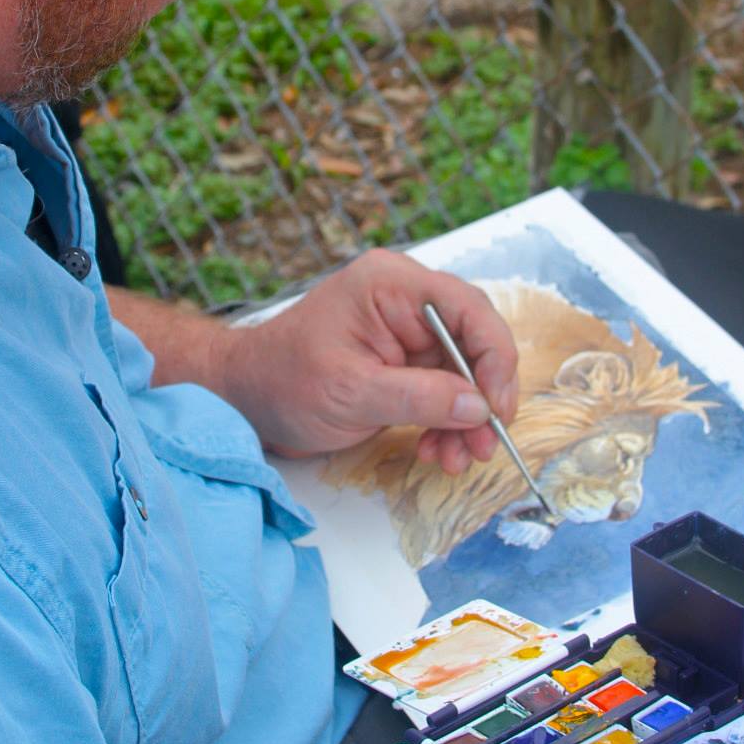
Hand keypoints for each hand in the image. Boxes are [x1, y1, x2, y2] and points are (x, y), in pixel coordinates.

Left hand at [214, 250, 518, 468]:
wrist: (246, 398)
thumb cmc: (282, 381)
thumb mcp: (350, 393)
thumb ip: (418, 398)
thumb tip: (478, 407)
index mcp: (391, 284)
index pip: (469, 309)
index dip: (494, 359)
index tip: (496, 408)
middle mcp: (405, 299)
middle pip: (473, 342)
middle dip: (482, 398)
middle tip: (484, 445)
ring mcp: (406, 330)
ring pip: (463, 373)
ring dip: (466, 419)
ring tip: (456, 459)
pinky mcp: (404, 361)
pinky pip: (444, 389)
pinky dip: (446, 422)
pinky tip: (438, 451)